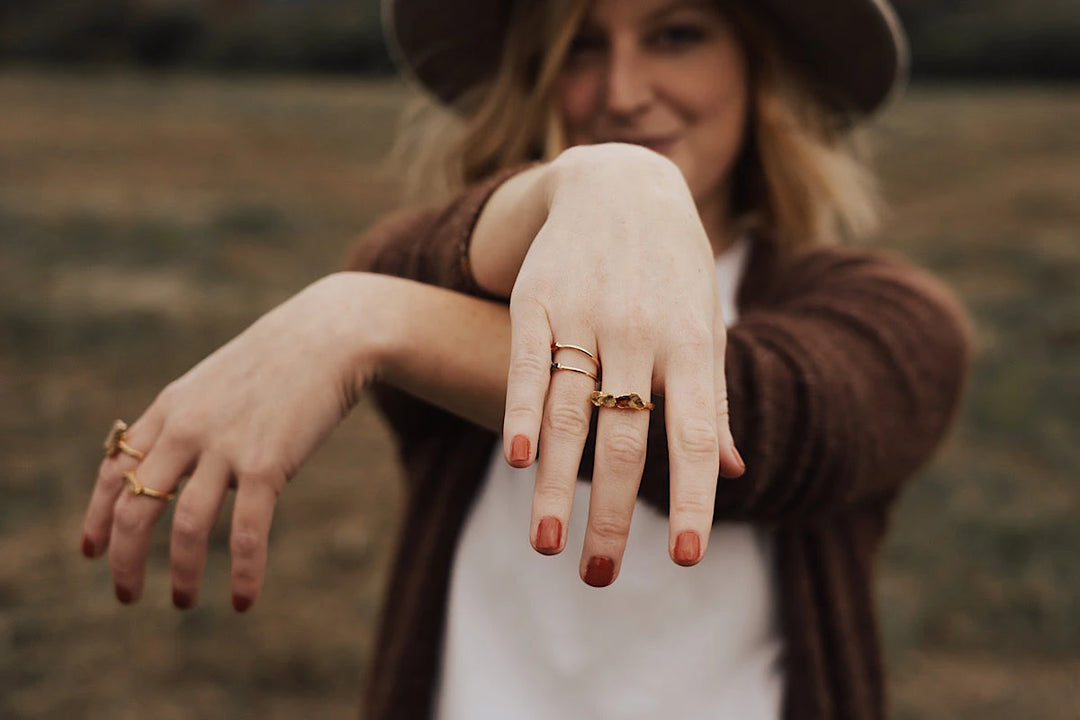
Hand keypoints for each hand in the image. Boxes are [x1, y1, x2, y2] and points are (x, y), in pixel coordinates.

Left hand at [81, 273, 387, 610]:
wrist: (328, 336)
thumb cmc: (278, 360)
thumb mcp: (217, 383)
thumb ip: (192, 420)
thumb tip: (180, 466)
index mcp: (171, 409)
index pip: (113, 470)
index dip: (97, 516)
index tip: (92, 552)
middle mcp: (186, 429)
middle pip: (134, 505)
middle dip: (125, 559)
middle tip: (127, 595)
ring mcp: (224, 447)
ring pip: (185, 526)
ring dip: (181, 574)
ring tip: (183, 602)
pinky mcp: (266, 463)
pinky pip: (247, 531)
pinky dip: (244, 572)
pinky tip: (244, 600)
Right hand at [502, 144, 743, 585]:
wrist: (620, 180)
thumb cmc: (672, 267)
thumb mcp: (703, 324)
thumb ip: (712, 398)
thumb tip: (736, 472)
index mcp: (691, 344)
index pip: (694, 435)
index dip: (691, 497)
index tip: (684, 557)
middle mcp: (641, 332)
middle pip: (626, 437)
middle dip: (611, 511)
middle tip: (598, 577)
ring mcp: (586, 314)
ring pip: (572, 412)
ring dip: (557, 483)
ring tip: (547, 545)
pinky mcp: (538, 299)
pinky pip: (528, 363)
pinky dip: (523, 412)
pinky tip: (519, 461)